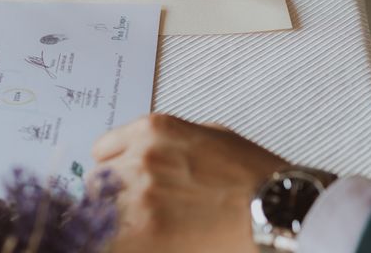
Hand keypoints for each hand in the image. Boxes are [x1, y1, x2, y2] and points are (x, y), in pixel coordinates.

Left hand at [92, 114, 288, 252]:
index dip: (114, 168)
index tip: (121, 182)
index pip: (103, 150)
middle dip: (114, 196)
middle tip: (136, 209)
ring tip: (146, 226)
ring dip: (115, 222)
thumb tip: (148, 154)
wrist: (273, 207)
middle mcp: (141, 157)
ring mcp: (139, 195)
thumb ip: (171, 141)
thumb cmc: (251, 174)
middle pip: (97, 183)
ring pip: (98, 214)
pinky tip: (142, 240)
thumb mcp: (211, 135)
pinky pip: (106, 240)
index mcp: (154, 129)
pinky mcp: (142, 232)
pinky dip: (119, 242)